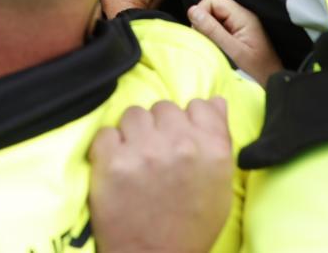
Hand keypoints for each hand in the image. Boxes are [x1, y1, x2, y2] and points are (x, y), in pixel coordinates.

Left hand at [88, 98, 233, 252]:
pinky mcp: (112, 160)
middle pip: (163, 108)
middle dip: (158, 128)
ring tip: (136, 161)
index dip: (187, 121)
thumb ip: (219, 140)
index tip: (179, 139)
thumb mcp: (220, 187)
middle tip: (156, 155)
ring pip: (133, 115)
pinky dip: (109, 148)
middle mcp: (180, 144)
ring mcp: (144, 150)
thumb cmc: (191, 226)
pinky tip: (117, 169)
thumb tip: (215, 101)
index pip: (199, 105)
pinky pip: (107, 133)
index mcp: (212, 150)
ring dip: (133, 134)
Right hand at [188, 0, 283, 82]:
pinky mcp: (238, 30)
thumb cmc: (258, 68)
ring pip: (214, 14)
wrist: (273, 79)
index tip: (200, 31)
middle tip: (205, 39)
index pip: (213, 0)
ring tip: (212, 44)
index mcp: (242, 16)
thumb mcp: (233, 50)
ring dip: (208, 27)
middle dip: (203, 20)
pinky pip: (219, 23)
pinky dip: (213, 32)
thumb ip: (212, 30)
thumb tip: (192, 11)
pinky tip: (217, 45)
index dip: (201, 12)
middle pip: (212, 5)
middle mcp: (241, 15)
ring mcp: (240, 22)